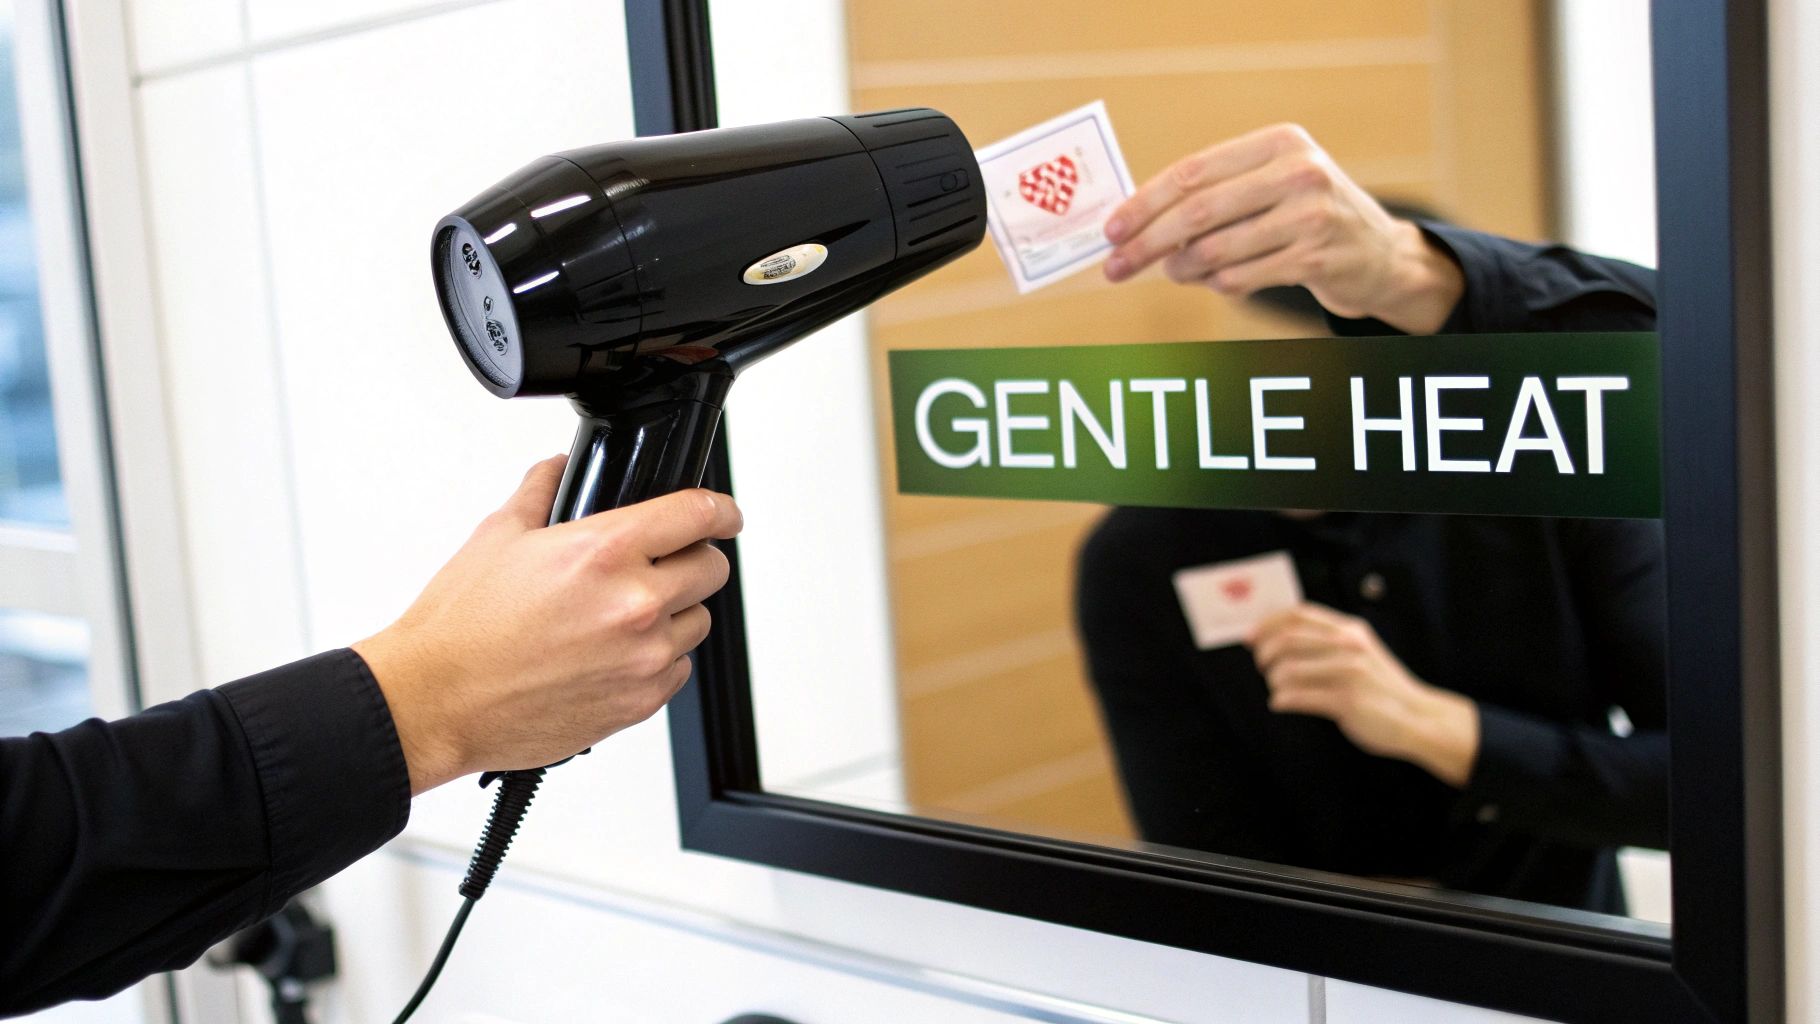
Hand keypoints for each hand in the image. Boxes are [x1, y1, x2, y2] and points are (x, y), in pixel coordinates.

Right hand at [352, 455, 743, 793]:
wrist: (437, 700)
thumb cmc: (460, 628)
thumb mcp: (498, 537)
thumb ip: (541, 492)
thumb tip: (557, 471)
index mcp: (603, 552)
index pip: (698, 514)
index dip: (720, 510)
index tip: (723, 514)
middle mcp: (633, 604)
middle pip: (711, 569)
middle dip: (692, 560)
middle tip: (663, 564)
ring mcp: (641, 658)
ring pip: (698, 622)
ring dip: (676, 612)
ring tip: (625, 614)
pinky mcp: (638, 703)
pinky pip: (678, 670)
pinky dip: (659, 659)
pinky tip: (617, 653)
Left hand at [1102, 123, 1464, 334]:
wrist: (1377, 253)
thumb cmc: (1303, 215)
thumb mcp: (1267, 186)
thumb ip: (1212, 194)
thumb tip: (1134, 222)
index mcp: (1278, 143)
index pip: (1193, 171)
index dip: (1145, 202)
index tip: (1111, 229)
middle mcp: (1299, 171)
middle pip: (1197, 211)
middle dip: (1147, 243)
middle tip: (1115, 267)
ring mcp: (1311, 216)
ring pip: (1215, 251)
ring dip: (1181, 269)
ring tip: (1174, 272)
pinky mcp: (1317, 259)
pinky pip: (1240, 278)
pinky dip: (1217, 284)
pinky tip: (1217, 280)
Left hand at [1247, 603, 1478, 786]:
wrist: (1417, 717)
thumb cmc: (1381, 687)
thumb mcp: (1359, 651)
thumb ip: (1328, 640)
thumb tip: (1277, 636)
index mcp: (1350, 630)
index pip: (1298, 614)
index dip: (1267, 623)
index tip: (1250, 636)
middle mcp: (1349, 646)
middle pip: (1287, 639)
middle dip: (1264, 654)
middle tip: (1262, 667)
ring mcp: (1349, 673)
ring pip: (1288, 670)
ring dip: (1274, 682)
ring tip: (1278, 689)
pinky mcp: (1347, 702)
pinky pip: (1298, 697)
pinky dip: (1282, 700)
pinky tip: (1282, 703)